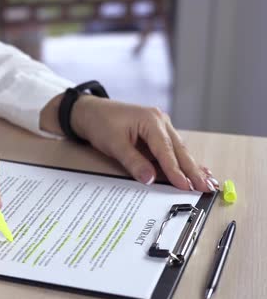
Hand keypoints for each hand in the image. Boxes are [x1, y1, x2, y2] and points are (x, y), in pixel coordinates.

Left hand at [40, 94, 218, 191]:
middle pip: (179, 150)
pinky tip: (195, 170)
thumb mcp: (114, 144)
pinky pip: (171, 148)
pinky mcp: (156, 132)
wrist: (90, 111)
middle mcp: (160, 121)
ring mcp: (160, 125)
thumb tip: (150, 179)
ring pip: (178, 149)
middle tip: (207, 187)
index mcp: (151, 120)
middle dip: (193, 170)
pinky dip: (181, 160)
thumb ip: (133, 162)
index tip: (186, 186)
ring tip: (207, 182)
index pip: (166, 150)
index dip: (176, 171)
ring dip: (191, 166)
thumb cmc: (100, 123)